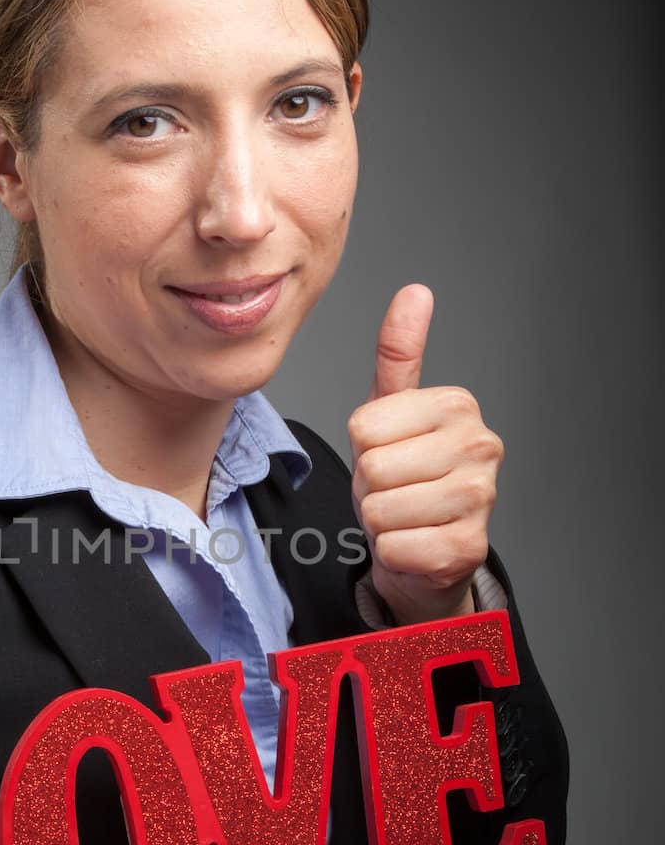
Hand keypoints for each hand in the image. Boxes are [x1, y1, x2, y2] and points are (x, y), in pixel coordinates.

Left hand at [347, 284, 503, 625]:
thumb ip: (398, 353)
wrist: (424, 551)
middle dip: (371, 487)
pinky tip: (415, 544)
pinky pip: (395, 547)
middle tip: (395, 490)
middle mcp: (481, 446)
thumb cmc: (404, 477)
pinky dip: (392, 552)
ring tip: (405, 516)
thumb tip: (416, 291)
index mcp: (458, 405)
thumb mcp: (391, 411)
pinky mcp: (468, 548)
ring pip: (381, 508)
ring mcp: (481, 499)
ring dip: (381, 521)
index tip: (390, 454)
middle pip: (374, 466)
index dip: (363, 448)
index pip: (364, 426)